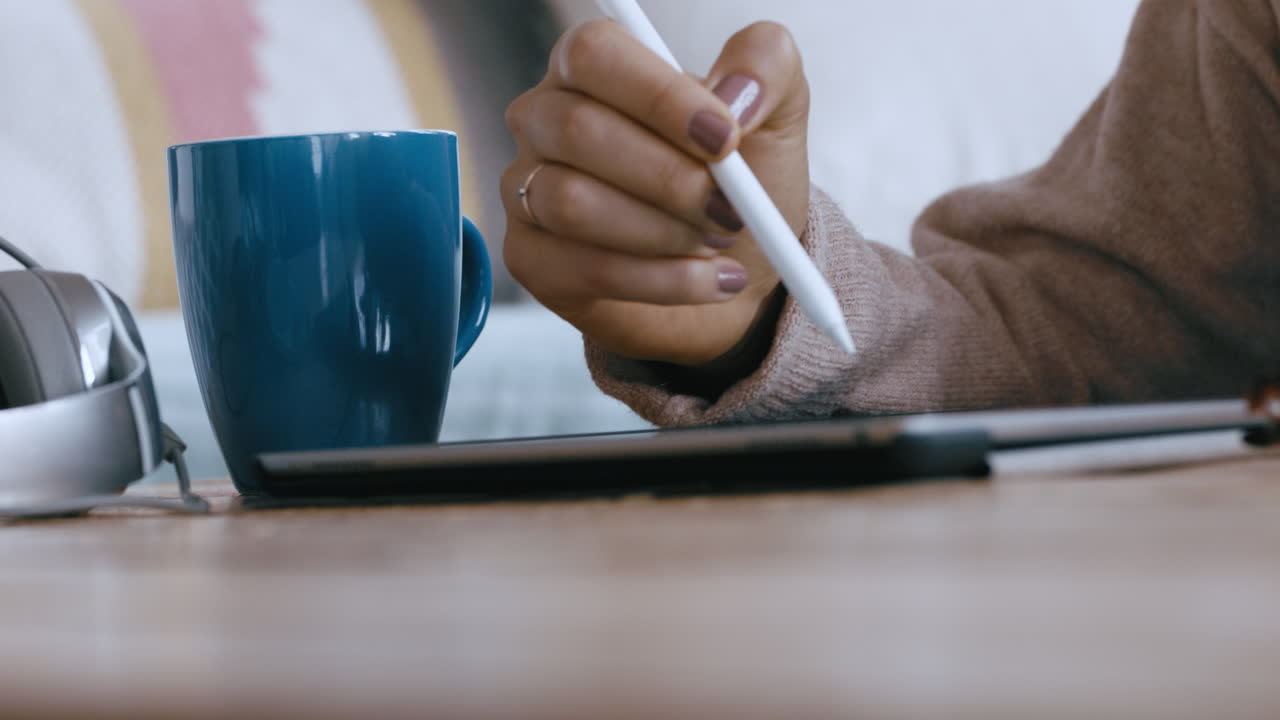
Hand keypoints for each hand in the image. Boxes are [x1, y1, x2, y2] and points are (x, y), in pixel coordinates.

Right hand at [502, 19, 810, 367]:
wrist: (739, 275)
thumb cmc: (742, 186)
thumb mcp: (774, 115)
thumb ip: (766, 65)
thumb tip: (734, 93)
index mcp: (595, 68)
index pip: (594, 54)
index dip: (659, 96)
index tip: (724, 137)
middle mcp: (545, 119)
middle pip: (577, 130)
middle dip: (670, 179)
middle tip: (730, 208)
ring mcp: (526, 189)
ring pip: (572, 202)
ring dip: (664, 232)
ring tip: (714, 242)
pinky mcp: (531, 259)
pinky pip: (584, 267)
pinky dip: (662, 280)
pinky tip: (706, 280)